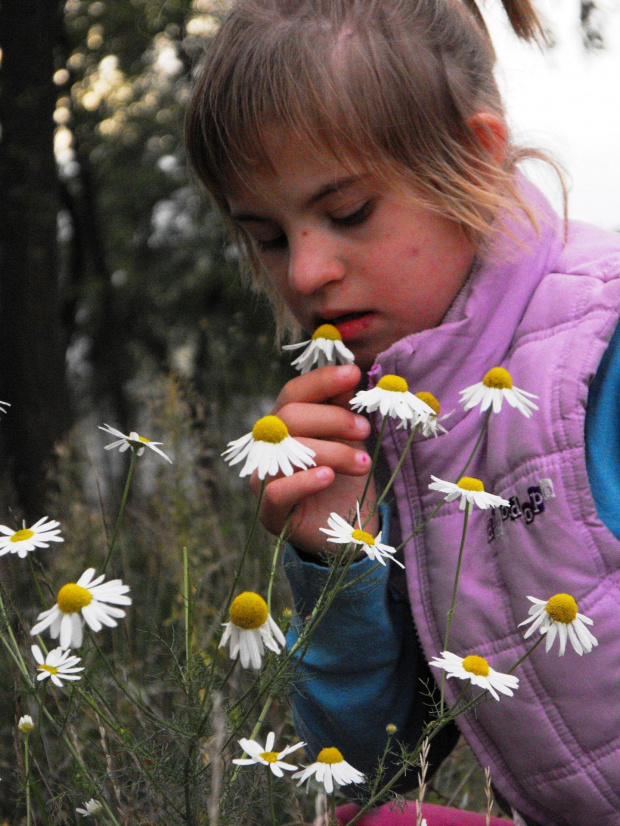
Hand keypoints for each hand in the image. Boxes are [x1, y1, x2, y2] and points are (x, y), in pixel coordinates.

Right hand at [250, 364, 378, 555]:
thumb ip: (342, 408)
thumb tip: (349, 373)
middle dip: (333, 419)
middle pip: (290, 417)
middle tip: (365, 429)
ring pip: (288, 452)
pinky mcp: (270, 513)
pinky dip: (304, 481)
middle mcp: (268, 448)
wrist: (346, 530)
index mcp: (284, 424)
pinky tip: (328, 477)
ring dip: (333, 452)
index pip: (294, 392)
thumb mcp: (349, 438)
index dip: (322, 380)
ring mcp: (264, 479)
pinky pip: (277, 492)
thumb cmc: (344, 478)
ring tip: (364, 463)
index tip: (353, 373)